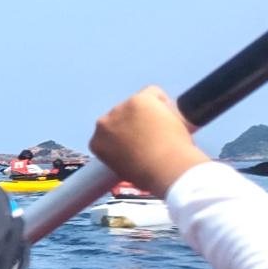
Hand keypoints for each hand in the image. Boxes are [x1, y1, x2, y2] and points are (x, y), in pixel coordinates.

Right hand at [90, 86, 209, 194]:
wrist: (164, 169)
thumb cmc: (148, 175)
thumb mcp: (124, 170)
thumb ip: (122, 156)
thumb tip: (133, 154)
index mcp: (97, 142)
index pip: (110, 131)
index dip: (127, 135)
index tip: (139, 143)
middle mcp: (103, 123)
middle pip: (122, 115)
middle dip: (136, 122)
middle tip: (154, 137)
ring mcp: (120, 109)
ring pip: (139, 103)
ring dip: (150, 113)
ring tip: (164, 131)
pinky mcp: (138, 100)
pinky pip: (153, 93)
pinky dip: (163, 102)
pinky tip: (170, 117)